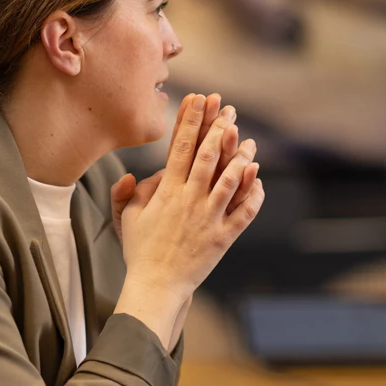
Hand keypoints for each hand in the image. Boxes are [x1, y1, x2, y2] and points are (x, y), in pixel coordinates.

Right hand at [113, 94, 264, 343]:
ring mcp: (208, 218)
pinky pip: (243, 213)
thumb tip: (133, 174)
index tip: (198, 100)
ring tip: (249, 140)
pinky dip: (252, 195)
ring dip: (241, 158)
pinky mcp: (223, 237)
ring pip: (229, 181)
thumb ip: (127, 192)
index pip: (179, 148)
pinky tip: (258, 178)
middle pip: (206, 157)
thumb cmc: (140, 251)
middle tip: (228, 109)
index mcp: (166, 192)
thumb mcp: (127, 218)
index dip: (190, 121)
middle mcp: (188, 201)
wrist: (156, 285)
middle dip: (218, 129)